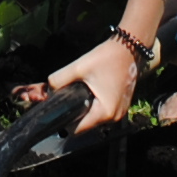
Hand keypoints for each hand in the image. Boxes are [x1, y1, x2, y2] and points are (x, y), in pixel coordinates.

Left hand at [18, 32, 143, 134]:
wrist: (129, 48)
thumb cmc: (106, 58)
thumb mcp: (78, 67)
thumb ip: (58, 80)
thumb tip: (47, 91)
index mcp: (105, 112)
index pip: (77, 129)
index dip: (64, 120)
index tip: (58, 107)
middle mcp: (114, 117)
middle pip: (85, 124)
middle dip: (74, 113)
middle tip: (67, 95)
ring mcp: (120, 112)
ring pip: (93, 118)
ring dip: (85, 108)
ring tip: (79, 91)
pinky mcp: (122, 105)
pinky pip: (102, 111)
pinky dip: (94, 104)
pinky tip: (90, 90)